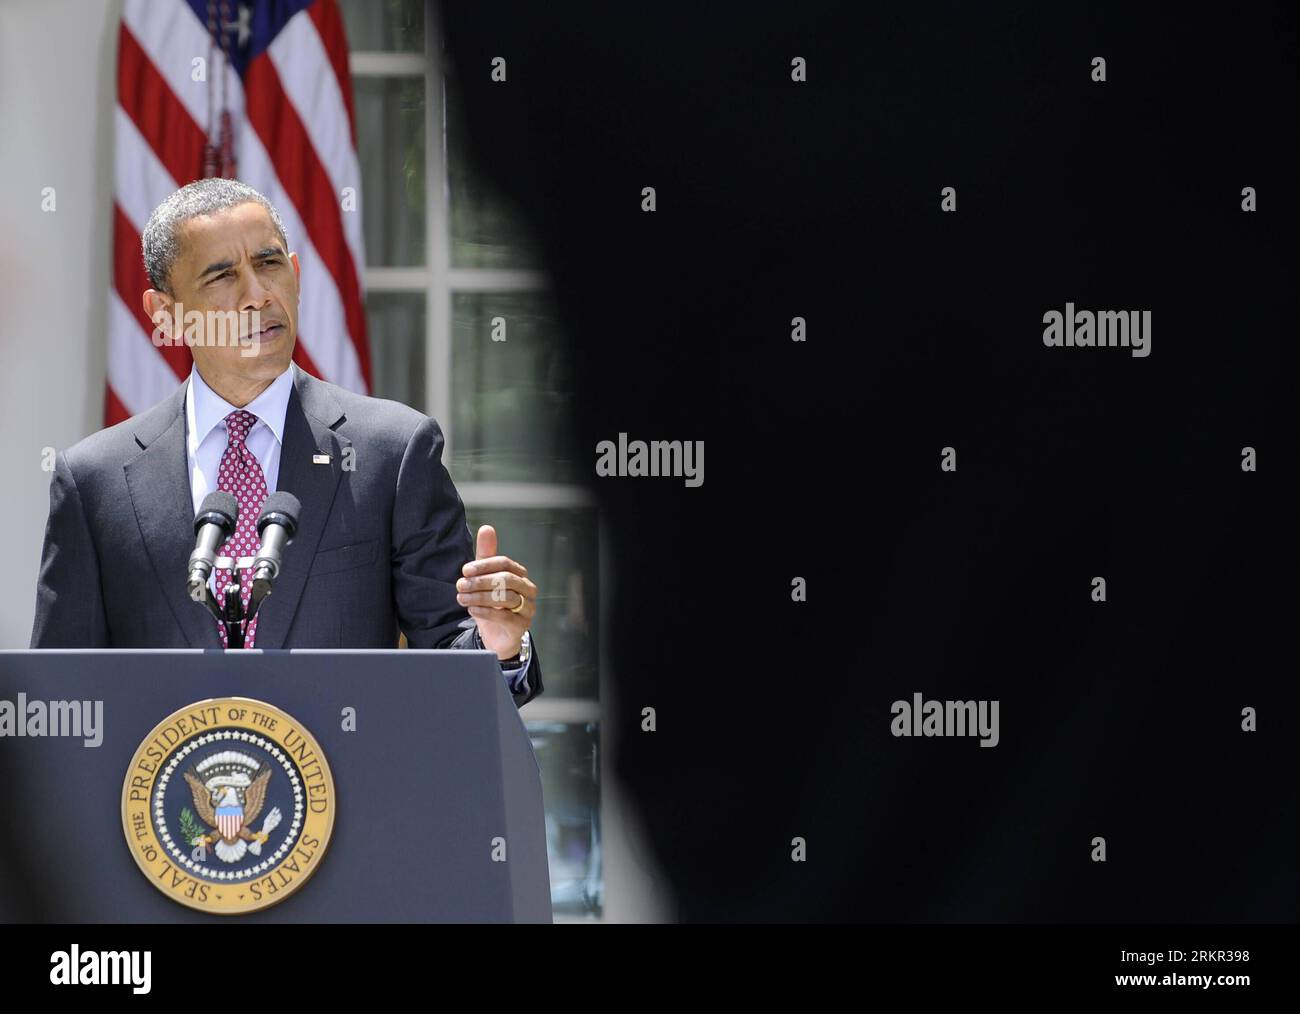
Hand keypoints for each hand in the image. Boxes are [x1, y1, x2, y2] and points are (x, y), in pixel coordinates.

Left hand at [457, 524, 536, 659]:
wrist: (498, 634)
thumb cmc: (493, 603)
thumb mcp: (486, 579)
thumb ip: (486, 556)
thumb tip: (487, 528)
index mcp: (520, 575)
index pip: (505, 563)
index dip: (484, 565)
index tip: (465, 570)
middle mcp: (528, 590)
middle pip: (506, 579)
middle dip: (480, 581)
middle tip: (460, 585)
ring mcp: (528, 608)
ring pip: (505, 598)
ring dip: (479, 596)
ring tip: (461, 598)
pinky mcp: (522, 626)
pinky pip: (505, 616)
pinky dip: (485, 612)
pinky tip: (471, 609)